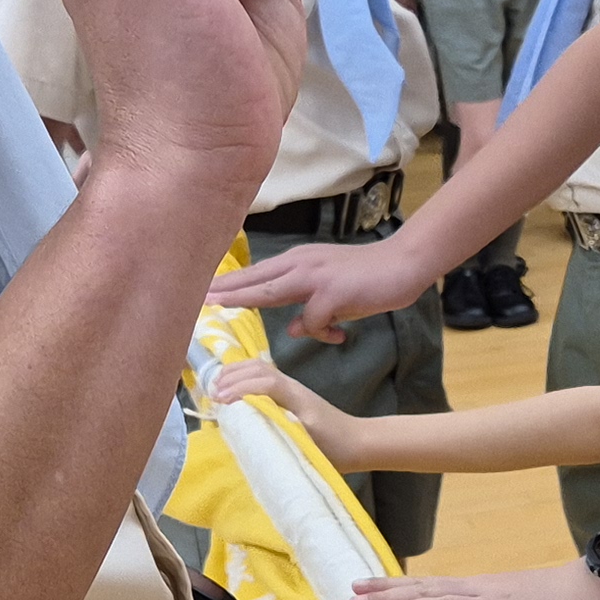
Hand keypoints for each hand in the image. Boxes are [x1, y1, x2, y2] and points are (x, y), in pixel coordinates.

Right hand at [211, 355, 359, 462]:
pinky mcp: (287, 394)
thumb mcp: (310, 444)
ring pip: (258, 369)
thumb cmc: (336, 447)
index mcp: (297, 398)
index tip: (221, 401)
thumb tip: (252, 432)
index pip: (266, 382)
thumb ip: (285, 434)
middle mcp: (291, 387)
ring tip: (215, 389)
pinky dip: (242, 378)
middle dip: (232, 376)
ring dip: (235, 374)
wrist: (358, 442)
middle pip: (258, 368)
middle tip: (212, 394)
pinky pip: (261, 377)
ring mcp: (289, 388)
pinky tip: (230, 390)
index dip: (241, 388)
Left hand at [213, 225, 441, 344]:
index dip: (231, 284)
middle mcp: (301, 264)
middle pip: (254, 278)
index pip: (258, 274)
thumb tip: (295, 329)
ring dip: (242, 298)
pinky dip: (323, 333)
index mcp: (299, 262)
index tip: (206, 292)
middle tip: (195, 297)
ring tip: (217, 305)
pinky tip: (340, 337)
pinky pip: (314, 321)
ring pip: (269, 290)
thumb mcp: (334, 295)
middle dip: (223, 288)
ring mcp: (315, 276)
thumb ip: (311, 308)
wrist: (403, 264)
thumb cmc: (370, 279)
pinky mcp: (332, 292)